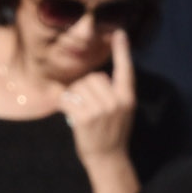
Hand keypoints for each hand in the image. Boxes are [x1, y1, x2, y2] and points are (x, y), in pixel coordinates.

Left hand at [57, 27, 137, 166]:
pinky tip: (69, 114)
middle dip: (85, 88)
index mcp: (127, 98)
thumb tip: (95, 78)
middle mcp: (116, 102)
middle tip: (87, 106)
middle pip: (93, 78)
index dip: (122, 51)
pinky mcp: (85, 118)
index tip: (119, 33)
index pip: (126, 70)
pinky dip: (63, 104)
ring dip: (74, 96)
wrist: (108, 159)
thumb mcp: (122, 112)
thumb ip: (113, 94)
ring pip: (79, 87)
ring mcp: (101, 110)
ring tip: (80, 111)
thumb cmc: (111, 133)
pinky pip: (67, 99)